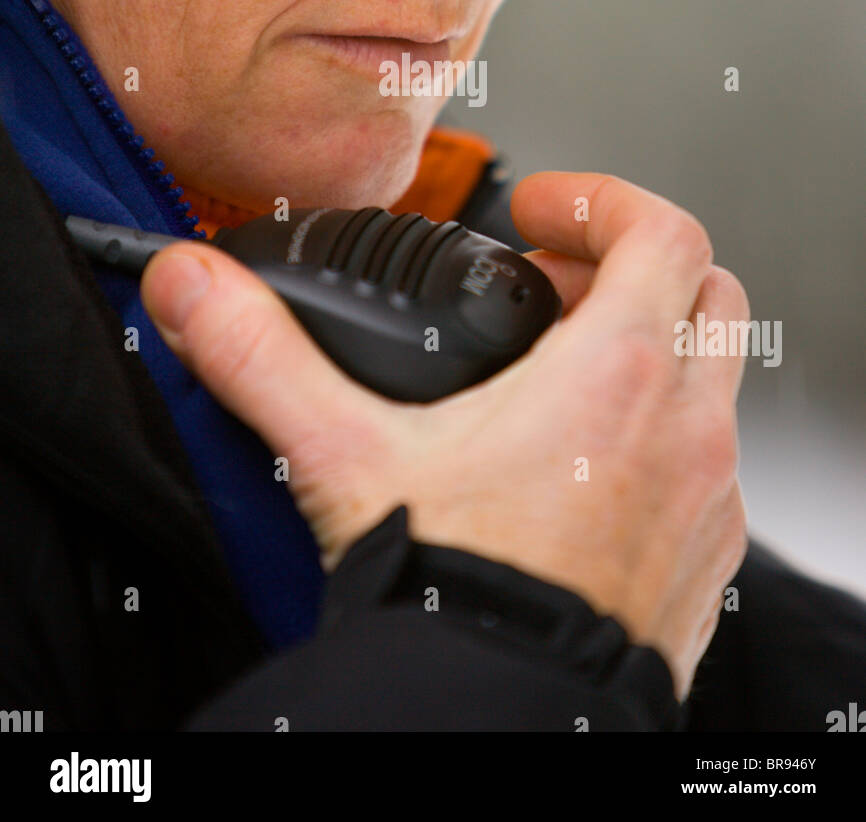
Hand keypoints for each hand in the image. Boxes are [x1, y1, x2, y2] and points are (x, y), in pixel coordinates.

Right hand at [140, 171, 747, 698]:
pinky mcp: (703, 560)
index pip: (660, 230)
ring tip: (559, 374)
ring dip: (649, 352)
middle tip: (548, 289)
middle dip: (627, 269)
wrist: (497, 720)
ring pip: (711, 380)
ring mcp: (704, 497)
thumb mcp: (343, 455)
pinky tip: (582, 469)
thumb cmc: (453, 595)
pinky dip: (659, 434)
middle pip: (704, 291)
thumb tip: (194, 286)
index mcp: (617, 376)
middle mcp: (682, 429)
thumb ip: (262, 355)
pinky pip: (705, 463)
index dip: (598, 199)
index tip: (536, 214)